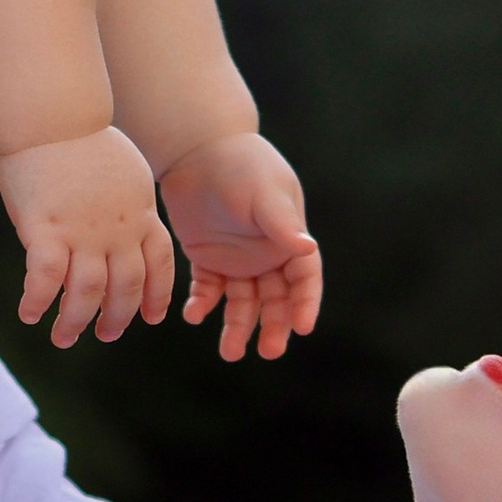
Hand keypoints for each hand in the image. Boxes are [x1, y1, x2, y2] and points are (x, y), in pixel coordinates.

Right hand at [0, 127, 176, 349]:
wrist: (54, 115)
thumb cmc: (82, 139)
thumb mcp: (125, 173)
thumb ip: (127, 205)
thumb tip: (122, 226)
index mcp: (140, 214)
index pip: (159, 264)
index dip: (157, 295)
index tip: (150, 317)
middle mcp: (117, 230)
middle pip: (126, 288)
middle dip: (117, 318)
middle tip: (105, 333)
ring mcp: (82, 232)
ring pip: (86, 293)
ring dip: (75, 322)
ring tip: (64, 337)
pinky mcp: (45, 229)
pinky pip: (44, 279)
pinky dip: (37, 302)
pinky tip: (29, 315)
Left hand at [159, 131, 322, 361]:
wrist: (196, 149)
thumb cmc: (240, 166)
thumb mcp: (264, 194)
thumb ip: (282, 224)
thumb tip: (307, 249)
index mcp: (289, 239)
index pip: (304, 279)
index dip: (305, 304)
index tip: (301, 328)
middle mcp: (267, 255)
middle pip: (276, 300)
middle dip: (274, 326)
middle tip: (268, 352)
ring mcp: (237, 259)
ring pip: (243, 303)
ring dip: (238, 326)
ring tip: (230, 352)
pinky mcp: (207, 259)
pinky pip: (208, 290)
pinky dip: (203, 304)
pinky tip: (194, 315)